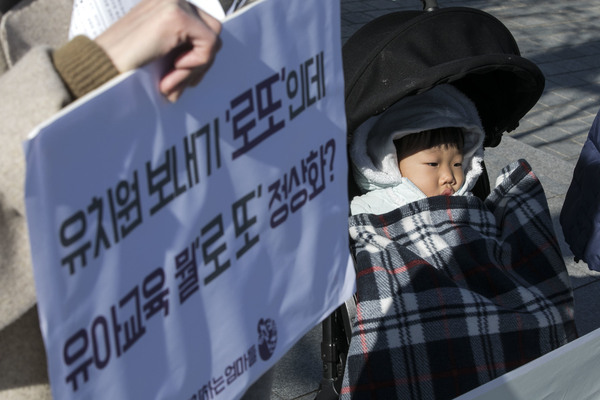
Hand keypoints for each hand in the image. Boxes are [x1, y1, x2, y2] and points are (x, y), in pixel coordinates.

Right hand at [95, 0, 221, 101]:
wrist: (99, 67)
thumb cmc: (126, 66)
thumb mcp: (161, 52)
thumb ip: (184, 46)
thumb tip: (213, 53)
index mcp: (168, 4)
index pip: (204, 27)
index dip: (199, 56)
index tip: (180, 76)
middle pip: (213, 30)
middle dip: (201, 62)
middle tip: (177, 82)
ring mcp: (174, 3)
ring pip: (212, 38)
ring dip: (196, 66)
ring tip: (169, 80)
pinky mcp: (176, 16)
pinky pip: (208, 45)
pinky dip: (195, 65)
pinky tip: (170, 71)